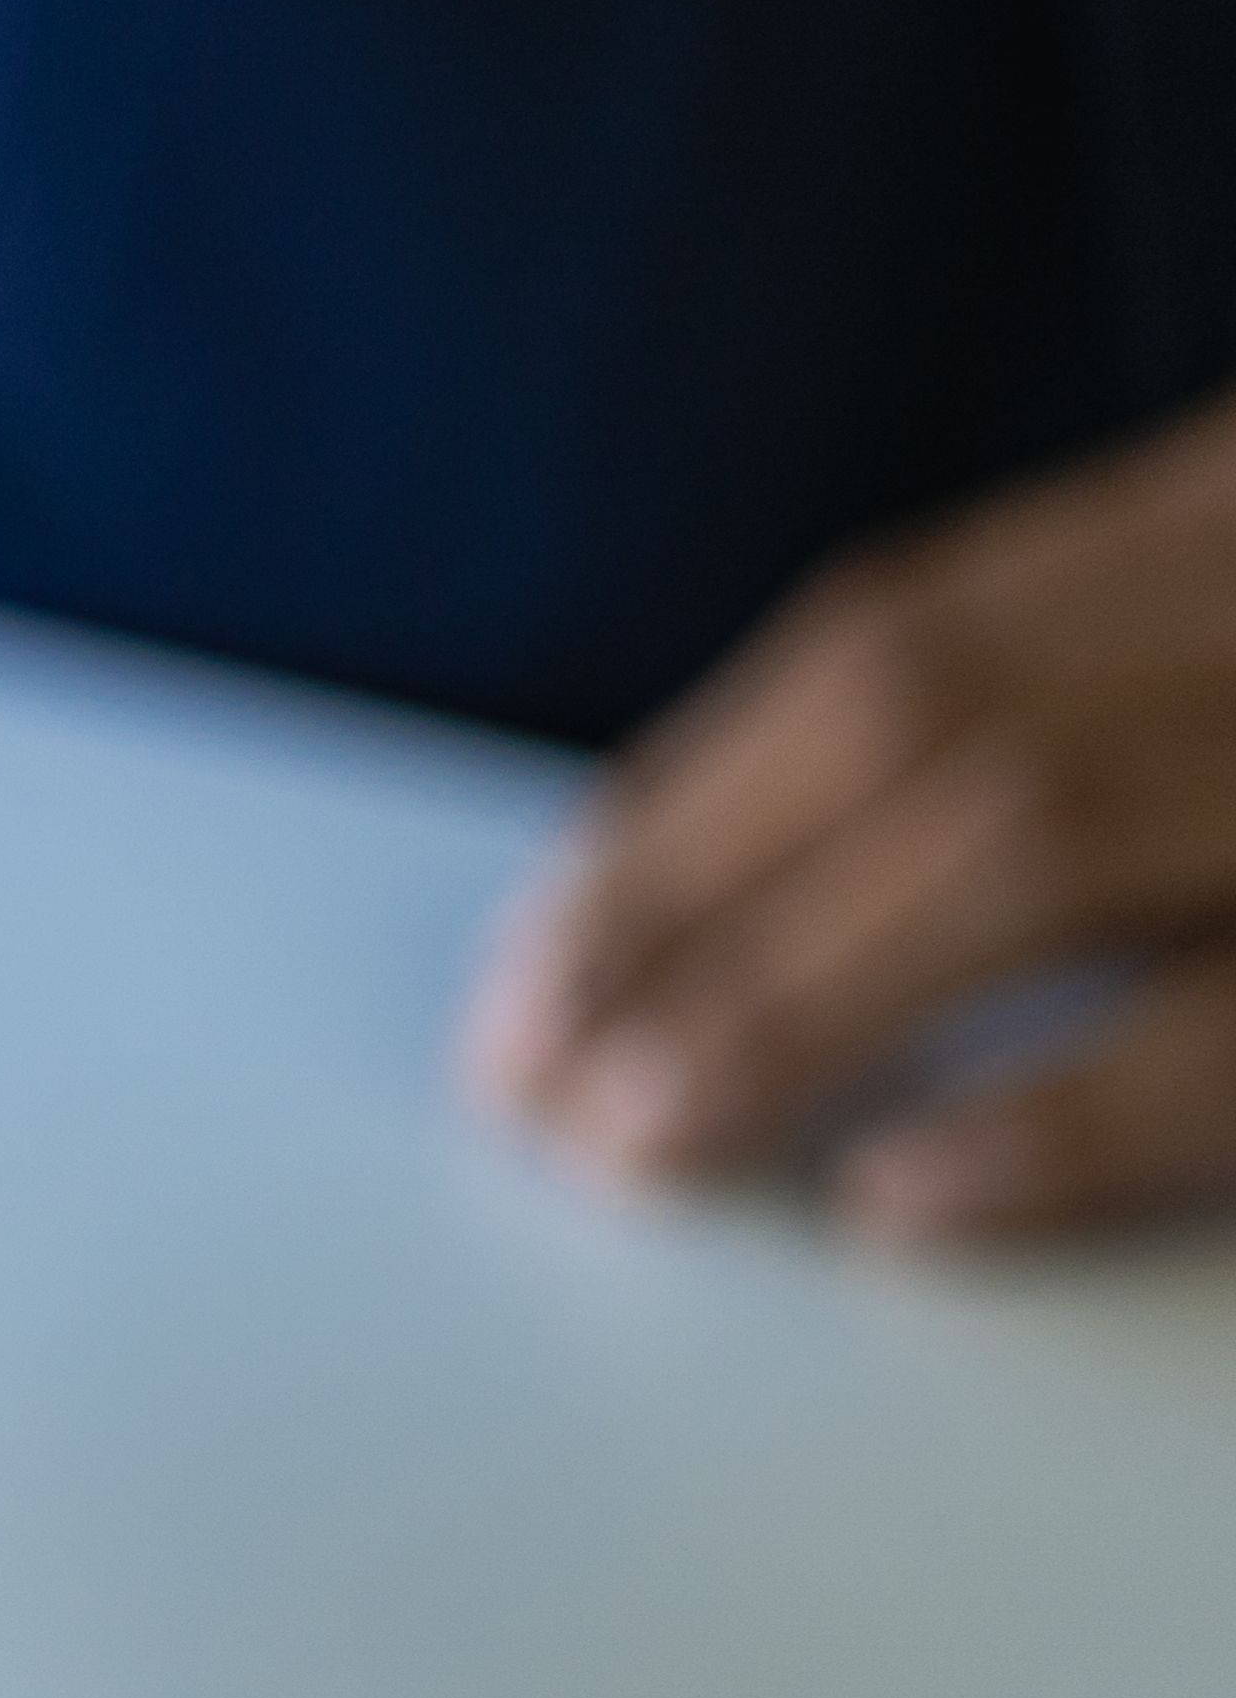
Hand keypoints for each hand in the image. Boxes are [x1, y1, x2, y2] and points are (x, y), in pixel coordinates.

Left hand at [463, 383, 1235, 1243]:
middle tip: (531, 1086)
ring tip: (637, 1139)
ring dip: (798, 1003)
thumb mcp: (1216, 659)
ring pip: (1036, 842)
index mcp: (1231, 507)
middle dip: (692, 914)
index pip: (895, 643)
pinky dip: (1060, 1115)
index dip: (686, 808)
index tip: (536, 957)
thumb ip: (1061, 718)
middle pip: (926, 728)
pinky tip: (900, 1191)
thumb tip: (730, 927)